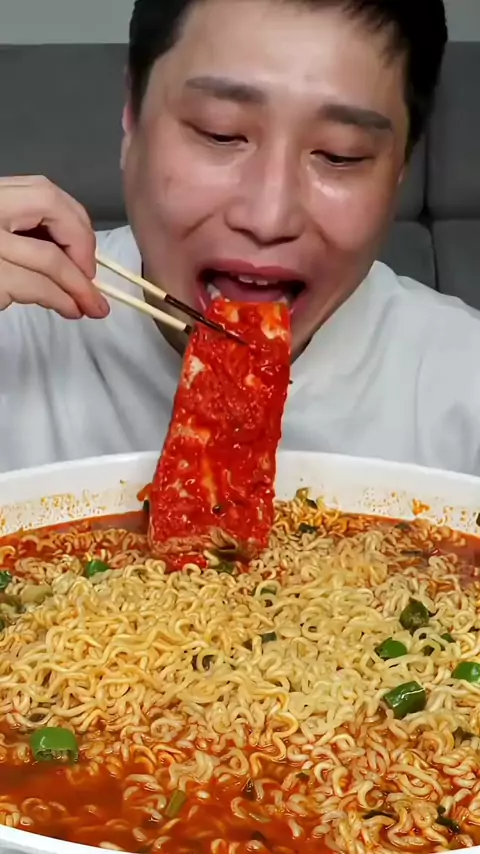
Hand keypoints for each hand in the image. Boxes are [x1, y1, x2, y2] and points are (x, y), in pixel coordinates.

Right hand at [0, 176, 108, 318]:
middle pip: (49, 204)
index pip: (43, 190)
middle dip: (81, 240)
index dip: (74, 220)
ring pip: (49, 256)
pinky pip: (38, 287)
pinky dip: (62, 300)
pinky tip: (70, 309)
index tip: (83, 250)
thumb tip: (79, 259)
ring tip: (91, 306)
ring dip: (80, 285)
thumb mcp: (1, 237)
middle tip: (90, 273)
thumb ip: (27, 234)